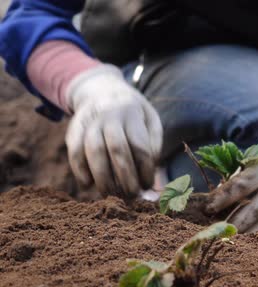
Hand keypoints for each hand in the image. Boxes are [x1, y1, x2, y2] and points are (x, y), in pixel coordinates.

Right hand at [65, 64, 162, 196]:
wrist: (101, 89)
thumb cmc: (133, 114)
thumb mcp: (150, 120)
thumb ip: (153, 144)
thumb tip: (152, 176)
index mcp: (132, 113)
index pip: (140, 146)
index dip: (144, 169)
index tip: (147, 185)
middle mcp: (110, 115)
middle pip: (117, 149)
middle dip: (125, 177)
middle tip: (131, 196)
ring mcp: (90, 121)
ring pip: (94, 151)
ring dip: (102, 177)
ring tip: (111, 194)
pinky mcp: (74, 128)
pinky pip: (74, 151)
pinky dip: (80, 170)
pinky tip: (88, 184)